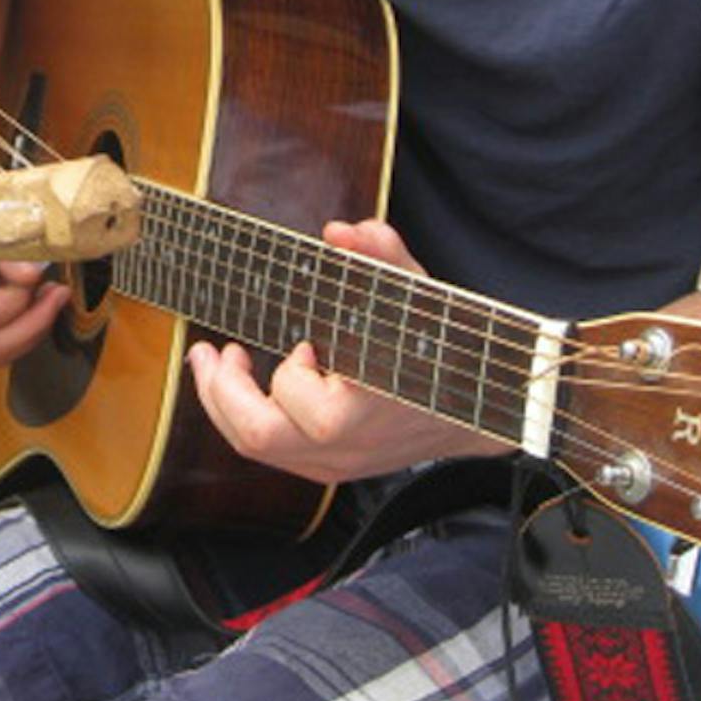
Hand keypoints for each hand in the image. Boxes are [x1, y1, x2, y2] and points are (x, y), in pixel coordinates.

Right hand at [0, 255, 68, 366]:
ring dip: (36, 326)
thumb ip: (4, 246)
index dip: (14, 303)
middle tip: (58, 293)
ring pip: (2, 348)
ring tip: (54, 294)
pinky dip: (31, 320)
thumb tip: (31, 276)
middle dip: (35, 326)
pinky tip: (42, 294)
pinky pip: (6, 334)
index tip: (37, 274)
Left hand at [186, 219, 504, 482]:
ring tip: (217, 361)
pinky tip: (244, 382)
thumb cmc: (449, 347)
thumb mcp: (420, 295)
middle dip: (219, 389)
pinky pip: (271, 452)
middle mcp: (346, 447)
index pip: (297, 399)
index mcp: (367, 409)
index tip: (303, 343)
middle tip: (212, 350)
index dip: (287, 371)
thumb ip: (383, 258)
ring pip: (254, 448)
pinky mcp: (332, 469)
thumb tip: (342, 232)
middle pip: (256, 435)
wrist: (488, 409)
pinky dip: (245, 416)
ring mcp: (337, 465)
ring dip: (223, 402)